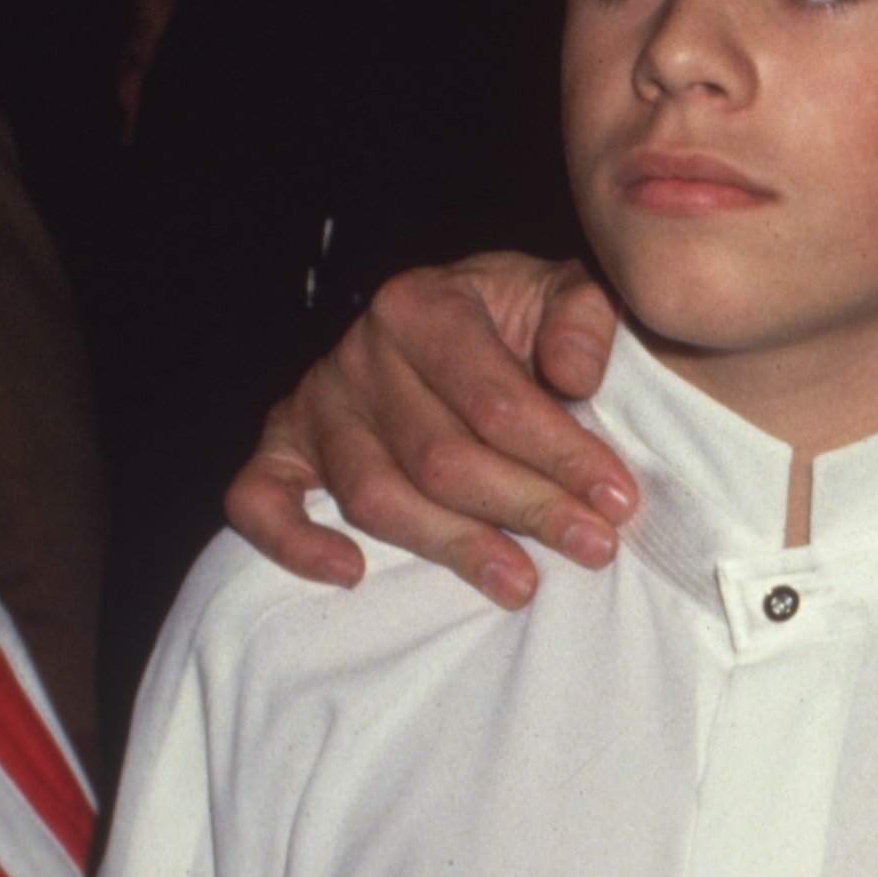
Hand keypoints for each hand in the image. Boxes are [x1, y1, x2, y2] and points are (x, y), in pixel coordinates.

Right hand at [222, 252, 632, 609]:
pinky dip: (292, 540)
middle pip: (439, 458)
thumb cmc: (519, 319)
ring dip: (451, 546)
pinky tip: (350, 573)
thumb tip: (575, 375)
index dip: (561, 456)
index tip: (618, 500)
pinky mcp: (284, 446)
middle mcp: (359, 352)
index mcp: (422, 305)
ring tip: (522, 582)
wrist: (461, 318)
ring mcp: (317, 403)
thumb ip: (581, 320)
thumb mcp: (563, 294)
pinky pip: (258, 497)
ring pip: (375, 496)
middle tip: (594, 548)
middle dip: (527, 509)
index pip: (492, 400)